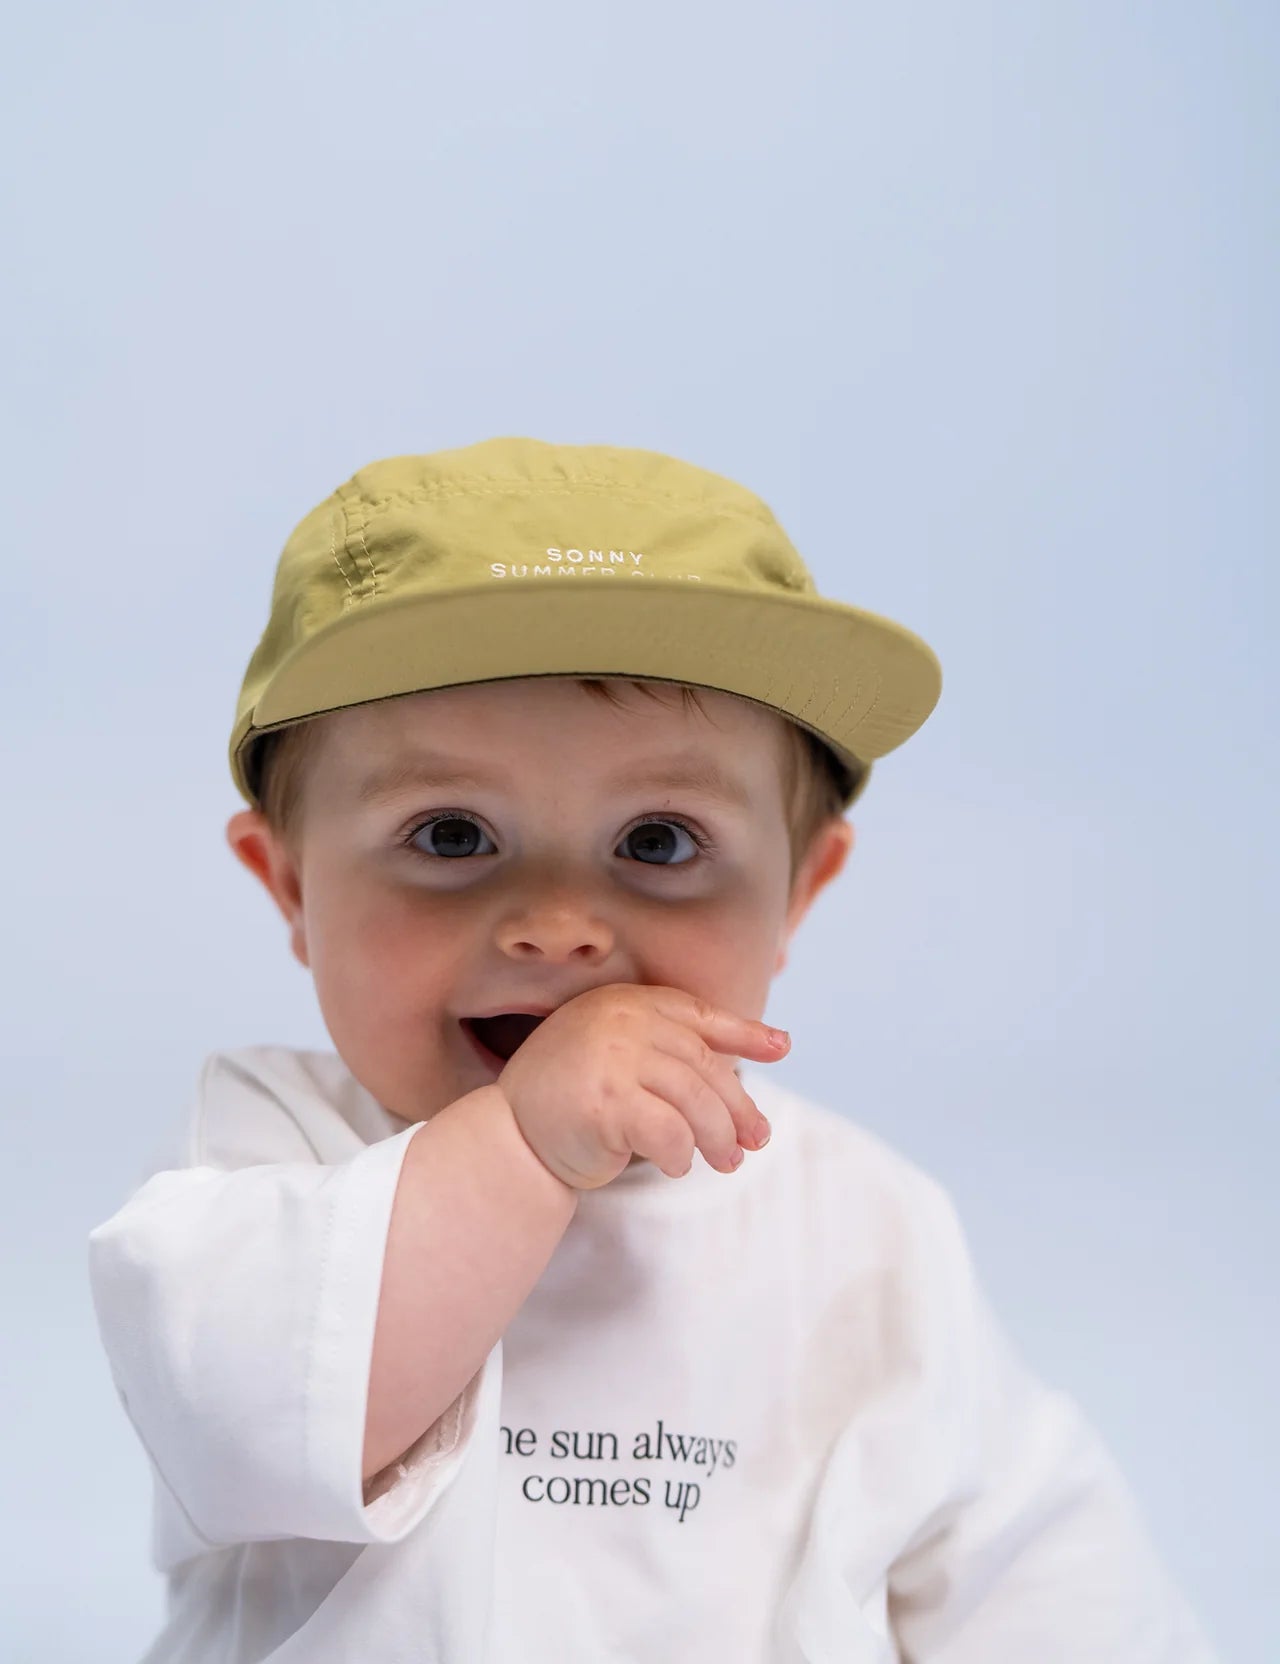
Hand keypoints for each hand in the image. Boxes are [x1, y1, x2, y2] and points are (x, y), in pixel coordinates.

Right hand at [496, 983, 787, 1191]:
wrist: (509, 1137)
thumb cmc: (569, 1100)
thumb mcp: (620, 1057)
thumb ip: (670, 1049)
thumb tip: (770, 1046)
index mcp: (625, 1002)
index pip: (697, 1016)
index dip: (743, 1033)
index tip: (781, 1048)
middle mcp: (620, 1020)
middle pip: (704, 1065)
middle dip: (737, 1108)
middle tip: (754, 1141)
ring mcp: (612, 1057)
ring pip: (695, 1100)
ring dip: (717, 1138)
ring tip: (724, 1160)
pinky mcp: (607, 1101)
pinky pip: (670, 1132)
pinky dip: (681, 1154)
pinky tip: (677, 1164)